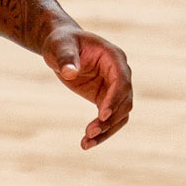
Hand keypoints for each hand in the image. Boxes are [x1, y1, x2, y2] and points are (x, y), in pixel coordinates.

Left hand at [45, 26, 132, 148]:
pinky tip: (86, 143)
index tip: (102, 115)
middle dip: (110, 119)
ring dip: (106, 131)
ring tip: (86, 142)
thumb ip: (66, 58)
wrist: (61, 47)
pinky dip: (100, 132)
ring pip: (120, 115)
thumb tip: (69, 72)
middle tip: (90, 132)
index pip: (122, 80)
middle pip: (124, 101)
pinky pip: (109, 119)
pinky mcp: (105, 99)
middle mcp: (120, 73)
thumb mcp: (60, 46)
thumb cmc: (62, 42)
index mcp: (114, 57)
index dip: (115, 98)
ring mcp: (115, 88)